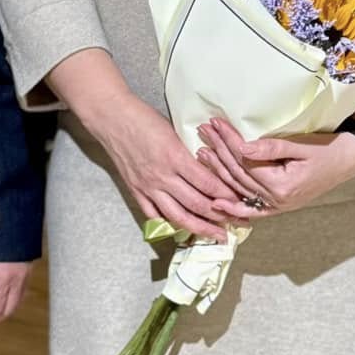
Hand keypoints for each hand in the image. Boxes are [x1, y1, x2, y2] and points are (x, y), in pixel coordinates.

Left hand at [0, 260, 33, 329]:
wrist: (13, 210)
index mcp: (1, 277)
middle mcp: (17, 278)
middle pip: (7, 311)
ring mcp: (25, 273)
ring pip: (16, 302)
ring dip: (4, 310)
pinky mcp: (28, 267)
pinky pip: (21, 291)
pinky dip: (12, 298)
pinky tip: (3, 296)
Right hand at [88, 94, 259, 242]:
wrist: (112, 118)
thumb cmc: (144, 118)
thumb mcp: (174, 130)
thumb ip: (190, 152)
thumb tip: (211, 168)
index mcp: (175, 157)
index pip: (208, 184)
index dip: (227, 196)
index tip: (242, 201)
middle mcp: (163, 176)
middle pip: (197, 204)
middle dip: (221, 216)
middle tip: (239, 223)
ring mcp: (148, 187)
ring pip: (178, 216)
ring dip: (201, 228)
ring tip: (217, 235)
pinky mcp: (136, 191)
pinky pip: (155, 215)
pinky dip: (170, 225)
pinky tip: (184, 230)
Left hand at [199, 118, 354, 216]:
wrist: (346, 162)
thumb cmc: (326, 150)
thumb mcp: (301, 145)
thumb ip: (271, 148)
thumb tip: (242, 147)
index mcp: (281, 184)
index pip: (245, 160)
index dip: (228, 140)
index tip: (215, 123)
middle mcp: (275, 200)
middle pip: (238, 173)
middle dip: (219, 150)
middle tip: (203, 131)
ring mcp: (275, 206)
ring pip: (239, 188)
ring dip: (219, 170)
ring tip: (202, 152)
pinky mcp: (277, 206)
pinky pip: (251, 210)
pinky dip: (234, 209)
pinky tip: (217, 204)